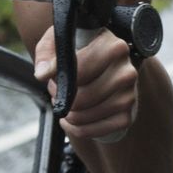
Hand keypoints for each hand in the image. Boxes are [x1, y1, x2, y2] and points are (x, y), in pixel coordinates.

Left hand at [32, 25, 139, 142]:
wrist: (104, 68)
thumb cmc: (81, 51)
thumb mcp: (61, 42)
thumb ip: (48, 52)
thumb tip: (43, 74)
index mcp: (115, 47)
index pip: (80, 71)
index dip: (60, 79)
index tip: (53, 78)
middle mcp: (127, 71)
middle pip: (81, 98)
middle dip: (63, 99)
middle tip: (58, 92)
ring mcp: (129, 95)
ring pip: (85, 116)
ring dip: (67, 114)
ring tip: (66, 102)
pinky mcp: (127, 116)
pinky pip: (93, 131)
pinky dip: (76, 128)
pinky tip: (72, 118)